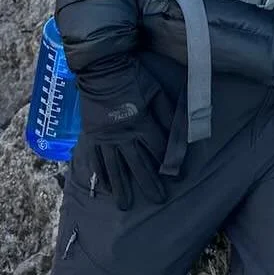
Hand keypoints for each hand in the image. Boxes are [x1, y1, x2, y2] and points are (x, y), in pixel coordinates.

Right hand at [75, 61, 167, 211]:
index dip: (169, 164)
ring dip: (122, 188)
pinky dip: (100, 174)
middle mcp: (124, 136)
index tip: (177, 177)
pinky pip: (96, 160)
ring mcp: (106, 138)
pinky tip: (105, 188)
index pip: (158, 150)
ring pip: (115, 168)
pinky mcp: (92, 136)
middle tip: (158, 201)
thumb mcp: (156, 92)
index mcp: (142, 124)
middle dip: (150, 184)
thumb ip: (168, 114)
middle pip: (138, 165)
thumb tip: (181, 133)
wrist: (102, 68)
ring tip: (125, 206)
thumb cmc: (133, 77)